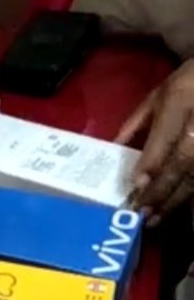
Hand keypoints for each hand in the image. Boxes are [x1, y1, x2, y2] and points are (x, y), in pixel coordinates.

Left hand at [115, 60, 193, 224]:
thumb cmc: (188, 82)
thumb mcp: (159, 94)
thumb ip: (137, 122)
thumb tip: (113, 149)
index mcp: (181, 98)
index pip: (165, 136)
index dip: (153, 162)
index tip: (136, 184)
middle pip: (184, 160)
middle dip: (163, 189)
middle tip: (143, 212)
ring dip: (178, 198)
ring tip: (157, 217)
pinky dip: (191, 194)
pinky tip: (179, 209)